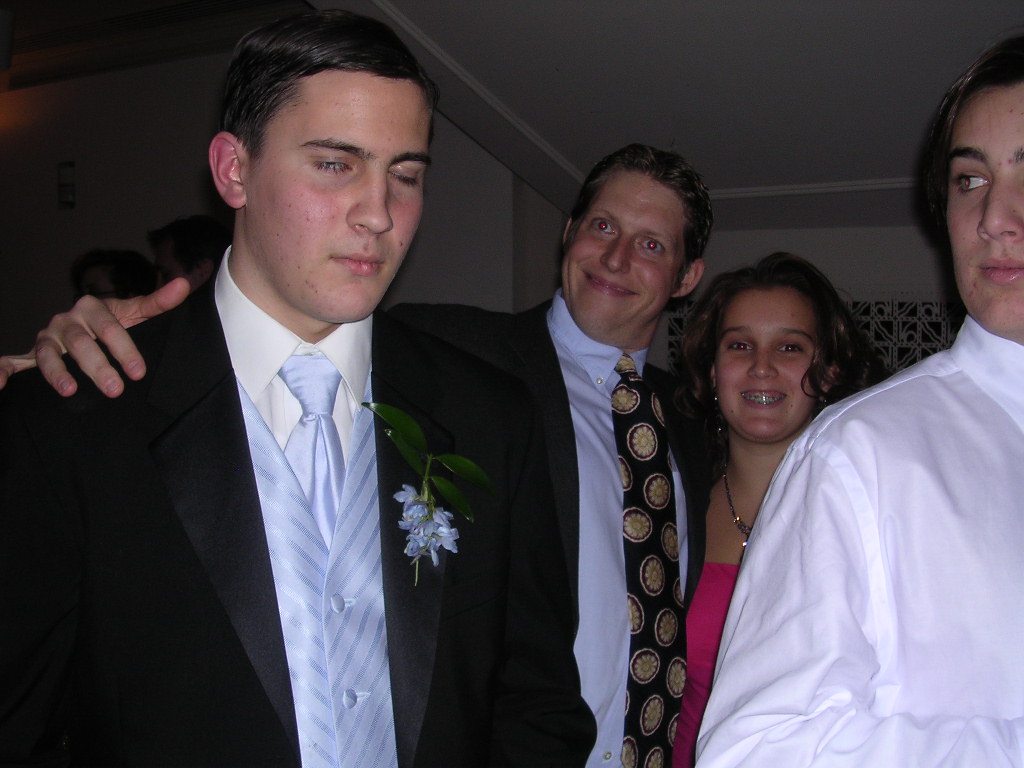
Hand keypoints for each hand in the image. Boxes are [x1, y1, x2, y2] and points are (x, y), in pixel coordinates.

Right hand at [1, 278, 189, 397]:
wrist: (86, 329)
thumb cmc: (112, 324)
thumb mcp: (135, 314)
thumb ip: (157, 303)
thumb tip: (183, 285)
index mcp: (91, 308)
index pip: (109, 328)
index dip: (124, 348)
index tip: (138, 371)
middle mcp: (66, 321)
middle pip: (81, 344)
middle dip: (97, 366)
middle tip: (114, 389)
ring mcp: (47, 339)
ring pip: (48, 354)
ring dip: (56, 372)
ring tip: (69, 390)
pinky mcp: (31, 356)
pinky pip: (12, 362)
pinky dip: (3, 371)